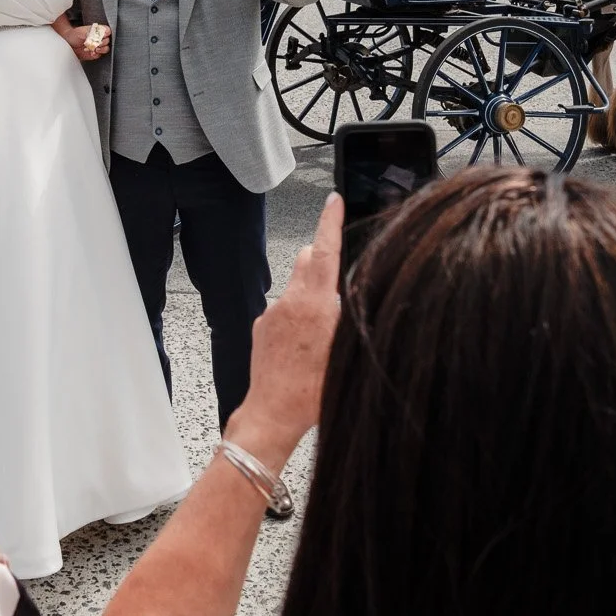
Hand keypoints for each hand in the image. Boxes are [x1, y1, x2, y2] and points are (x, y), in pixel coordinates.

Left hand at [60, 22, 110, 60]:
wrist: (68, 44)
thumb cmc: (73, 35)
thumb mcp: (81, 32)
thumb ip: (90, 33)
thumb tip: (96, 35)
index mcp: (97, 31)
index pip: (107, 31)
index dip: (106, 33)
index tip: (103, 35)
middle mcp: (99, 38)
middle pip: (108, 40)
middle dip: (103, 42)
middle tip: (97, 43)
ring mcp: (98, 46)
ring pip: (106, 48)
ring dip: (102, 49)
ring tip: (95, 48)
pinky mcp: (95, 54)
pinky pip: (100, 55)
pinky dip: (96, 54)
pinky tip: (91, 52)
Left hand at [228, 194, 341, 459]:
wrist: (271, 414)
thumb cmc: (311, 393)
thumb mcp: (346, 353)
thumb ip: (349, 316)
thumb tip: (354, 294)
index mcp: (313, 304)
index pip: (322, 251)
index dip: (329, 223)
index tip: (333, 201)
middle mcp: (288, 302)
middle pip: (307, 262)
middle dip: (322, 262)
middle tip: (340, 282)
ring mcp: (271, 314)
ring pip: (296, 289)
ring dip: (311, 297)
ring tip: (324, 333)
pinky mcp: (261, 328)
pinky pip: (283, 311)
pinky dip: (297, 317)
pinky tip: (305, 346)